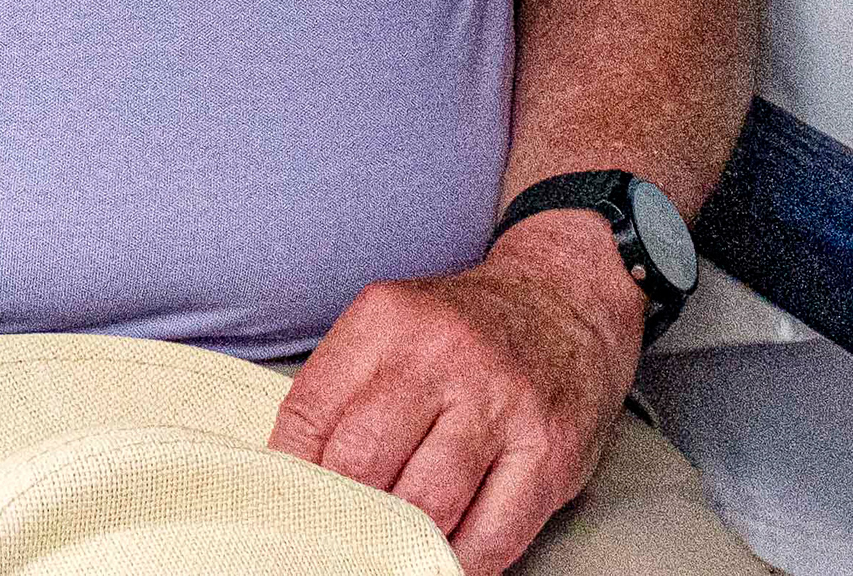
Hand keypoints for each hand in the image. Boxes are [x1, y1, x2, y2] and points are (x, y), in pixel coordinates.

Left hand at [271, 214, 638, 575]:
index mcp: (389, 319)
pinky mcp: (550, 452)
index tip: (294, 501)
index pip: (308, 418)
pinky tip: (444, 550)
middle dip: (345, 510)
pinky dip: (458, 560)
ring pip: (425, 506)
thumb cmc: (462, 333)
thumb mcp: (391, 328)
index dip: (292, 475)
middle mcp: (445, 355)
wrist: (564, 303)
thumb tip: (288, 476)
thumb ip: (339, 391)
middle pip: (361, 465)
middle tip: (342, 529)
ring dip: (401, 539)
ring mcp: (502, 404)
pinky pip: (490, 537)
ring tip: (391, 542)